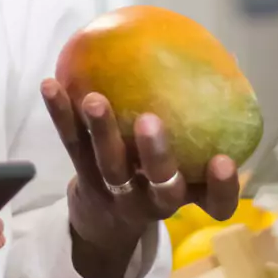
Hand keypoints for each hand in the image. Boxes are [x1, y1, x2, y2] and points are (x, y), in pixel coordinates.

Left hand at [41, 79, 239, 277]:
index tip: (224, 160)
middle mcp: (153, 197)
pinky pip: (72, 143)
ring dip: (102, 131)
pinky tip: (50, 84)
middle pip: (158, 181)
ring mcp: (116, 190)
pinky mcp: (83, 176)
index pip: (214, 203)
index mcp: (187, 193)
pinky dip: (61, 114)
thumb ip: (205, 116)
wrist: (107, 220)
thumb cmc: (159, 175)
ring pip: (110, 164)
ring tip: (93, 99)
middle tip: (150, 121)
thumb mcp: (187, 161)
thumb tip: (227, 56)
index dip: (221, 187)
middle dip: (156, 154)